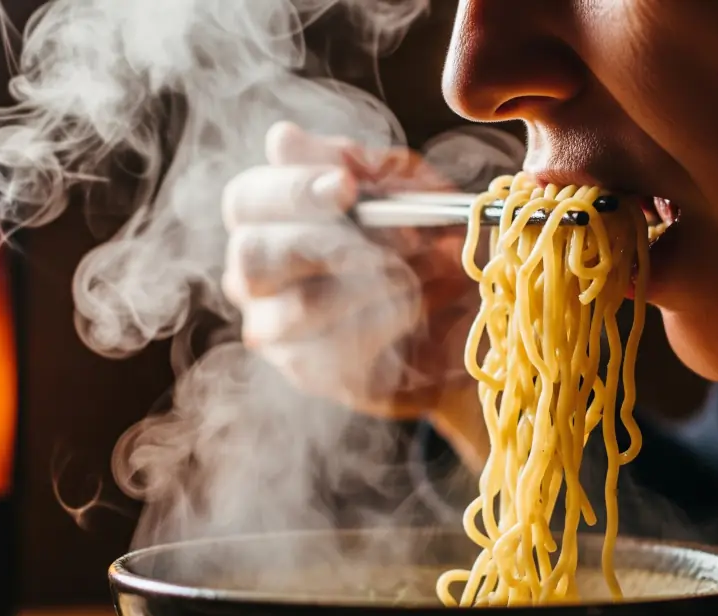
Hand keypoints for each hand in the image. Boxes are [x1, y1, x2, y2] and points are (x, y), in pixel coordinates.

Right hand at [222, 122, 481, 427]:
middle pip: (250, 257)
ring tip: (414, 274)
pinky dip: (387, 323)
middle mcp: (256, 277)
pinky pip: (339, 350)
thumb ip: (354, 165)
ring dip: (371, 284)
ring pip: (300, 307)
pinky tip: (413, 312)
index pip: (245, 200)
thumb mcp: (409, 189)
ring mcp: (277, 332)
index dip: (291, 190)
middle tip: (392, 238)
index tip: (347, 187)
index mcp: (270, 220)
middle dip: (327, 241)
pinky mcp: (311, 374)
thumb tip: (282, 139)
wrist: (472, 321)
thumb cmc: (430, 245)